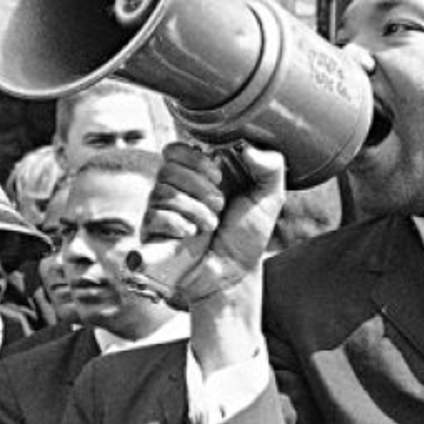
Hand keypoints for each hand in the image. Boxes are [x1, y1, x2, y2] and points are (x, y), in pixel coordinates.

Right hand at [140, 142, 285, 306]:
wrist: (234, 275)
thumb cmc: (247, 237)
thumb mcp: (269, 199)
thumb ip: (271, 167)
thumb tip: (248, 147)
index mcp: (197, 175)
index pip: (176, 149)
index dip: (193, 157)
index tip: (218, 175)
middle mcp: (176, 190)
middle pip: (167, 168)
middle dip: (198, 186)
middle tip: (218, 205)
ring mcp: (162, 212)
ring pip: (161, 191)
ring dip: (193, 208)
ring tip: (210, 225)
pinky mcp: (152, 234)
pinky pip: (153, 216)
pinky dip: (176, 223)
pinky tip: (190, 233)